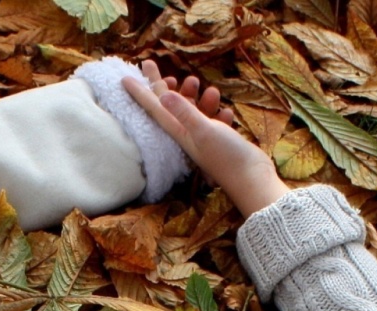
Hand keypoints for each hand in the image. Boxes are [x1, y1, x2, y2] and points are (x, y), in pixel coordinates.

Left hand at [123, 73, 287, 217]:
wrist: (252, 180)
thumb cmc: (227, 157)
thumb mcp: (205, 131)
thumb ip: (185, 112)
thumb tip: (164, 94)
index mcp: (180, 133)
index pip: (155, 109)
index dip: (141, 92)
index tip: (124, 78)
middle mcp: (187, 136)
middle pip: (169, 106)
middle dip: (161, 86)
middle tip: (150, 64)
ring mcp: (203, 139)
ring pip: (193, 112)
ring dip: (197, 98)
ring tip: (205, 86)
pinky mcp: (219, 142)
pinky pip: (214, 122)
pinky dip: (218, 114)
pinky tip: (227, 111)